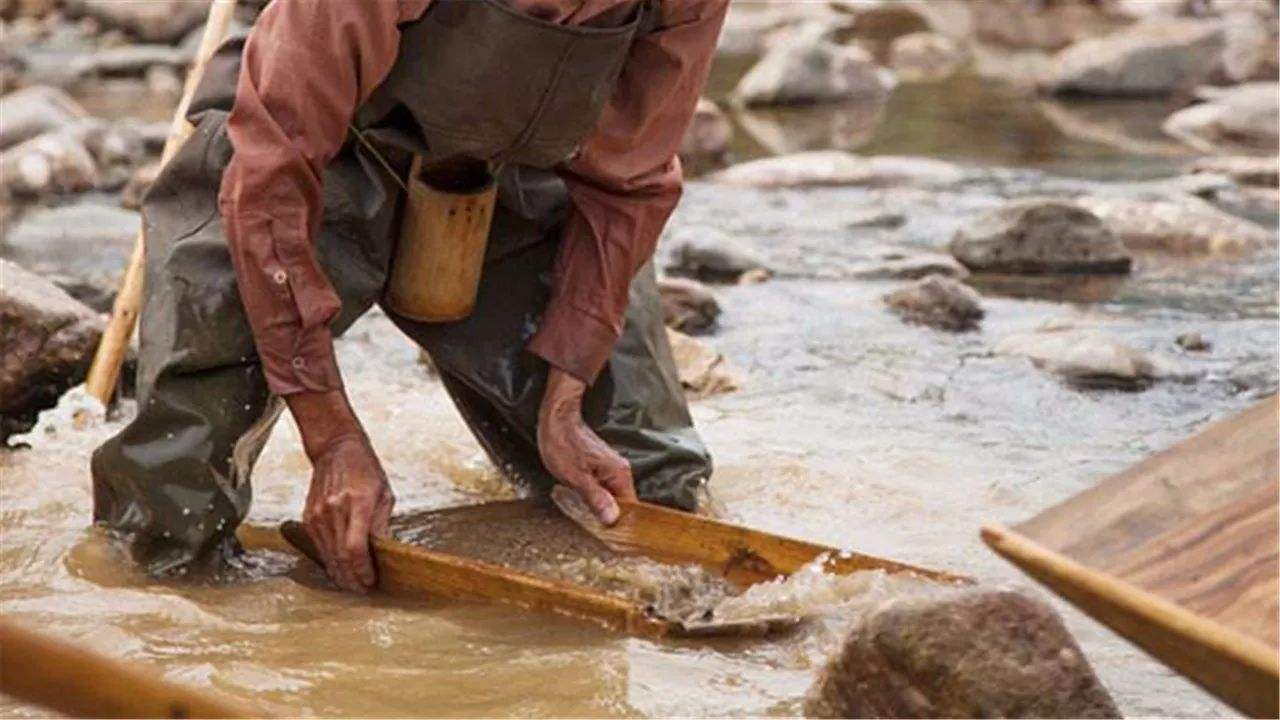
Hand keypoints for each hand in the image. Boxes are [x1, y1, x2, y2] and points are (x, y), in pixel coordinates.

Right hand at [302, 434, 393, 591]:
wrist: (335, 449)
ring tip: (352, 585)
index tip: (370, 581)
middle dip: (351, 578)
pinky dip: (329, 561)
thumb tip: (384, 552)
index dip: (362, 570)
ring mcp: (318, 515)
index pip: (355, 548)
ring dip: (339, 574)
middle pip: (340, 556)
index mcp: (357, 503)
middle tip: (362, 590)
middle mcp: (334, 510)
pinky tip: (339, 569)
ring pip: (327, 555)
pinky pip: (318, 546)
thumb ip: (382, 524)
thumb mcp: (385, 494)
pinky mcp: (309, 517)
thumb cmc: (365, 469)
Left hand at [537, 368, 636, 524]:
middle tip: (592, 528)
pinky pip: (602, 488)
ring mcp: (610, 468)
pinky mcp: (600, 466)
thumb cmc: (563, 444)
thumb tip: (612, 519)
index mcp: (619, 474)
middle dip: (607, 516)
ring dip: (598, 506)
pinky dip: (593, 497)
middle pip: (621, 503)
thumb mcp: (576, 477)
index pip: (630, 508)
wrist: (556, 418)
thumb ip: (596, 499)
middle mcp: (620, 471)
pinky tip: (580, 501)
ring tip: (584, 515)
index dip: (621, 524)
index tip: (610, 537)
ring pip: (610, 496)